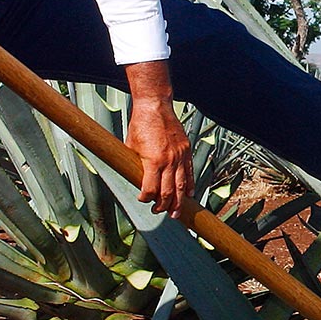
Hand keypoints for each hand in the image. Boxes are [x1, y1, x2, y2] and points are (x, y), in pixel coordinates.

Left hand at [125, 60, 193, 217]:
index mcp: (153, 161)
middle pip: (168, 192)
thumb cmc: (140, 124)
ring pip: (182, 185)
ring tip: (176, 212)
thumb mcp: (131, 147)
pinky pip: (189, 172)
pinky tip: (188, 194)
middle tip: (160, 212)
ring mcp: (180, 156)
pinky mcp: (186, 150)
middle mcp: (169, 160)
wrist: (155, 106)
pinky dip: (189, 185)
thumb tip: (134, 179)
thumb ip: (135, 164)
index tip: (143, 200)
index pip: (150, 189)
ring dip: (179, 202)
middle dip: (164, 206)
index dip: (146, 198)